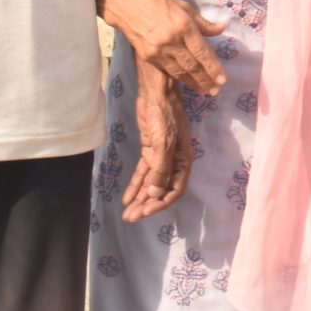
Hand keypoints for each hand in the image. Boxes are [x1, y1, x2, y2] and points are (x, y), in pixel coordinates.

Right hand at [104, 0, 226, 94]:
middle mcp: (171, 41)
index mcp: (183, 27)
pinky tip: (187, 82)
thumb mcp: (184, 7)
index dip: (213, 67)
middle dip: (205, 80)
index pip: (202, 52)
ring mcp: (158, 50)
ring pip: (179, 72)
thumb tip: (221, 29)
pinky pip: (167, 70)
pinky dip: (179, 77)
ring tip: (205, 91)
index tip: (222, 79)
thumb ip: (203, 23)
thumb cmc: (159, 2)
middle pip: (192, 66)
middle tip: (216, 91)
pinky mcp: (148, 56)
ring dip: (193, 83)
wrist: (127, 5)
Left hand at [122, 72, 191, 221]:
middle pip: (161, 189)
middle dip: (146, 205)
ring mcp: (161, 156)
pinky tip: (126, 197)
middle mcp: (174, 161)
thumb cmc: (164, 115)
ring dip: (139, 198)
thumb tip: (154, 194)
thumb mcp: (163, 142)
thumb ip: (160, 169)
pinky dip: (135, 185)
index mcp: (184, 160)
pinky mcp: (150, 150)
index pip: (175, 189)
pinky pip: (143, 173)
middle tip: (131, 218)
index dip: (160, 203)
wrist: (155, 92)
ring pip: (150, 183)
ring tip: (127, 213)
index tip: (145, 212)